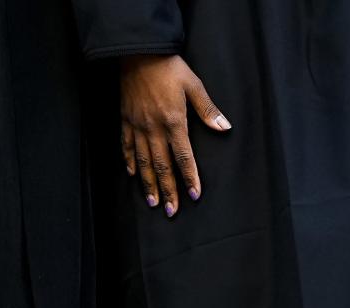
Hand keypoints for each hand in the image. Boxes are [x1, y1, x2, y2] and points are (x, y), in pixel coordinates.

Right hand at [120, 55, 230, 216]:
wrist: (139, 55)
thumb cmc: (169, 68)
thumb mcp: (194, 85)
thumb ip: (207, 110)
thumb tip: (223, 127)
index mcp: (174, 122)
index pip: (184, 157)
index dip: (190, 178)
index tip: (194, 196)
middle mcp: (154, 130)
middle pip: (162, 167)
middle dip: (168, 191)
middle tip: (171, 211)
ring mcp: (138, 128)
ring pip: (143, 163)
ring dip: (149, 185)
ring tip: (152, 202)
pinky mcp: (126, 123)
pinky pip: (126, 148)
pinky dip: (129, 164)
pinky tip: (133, 176)